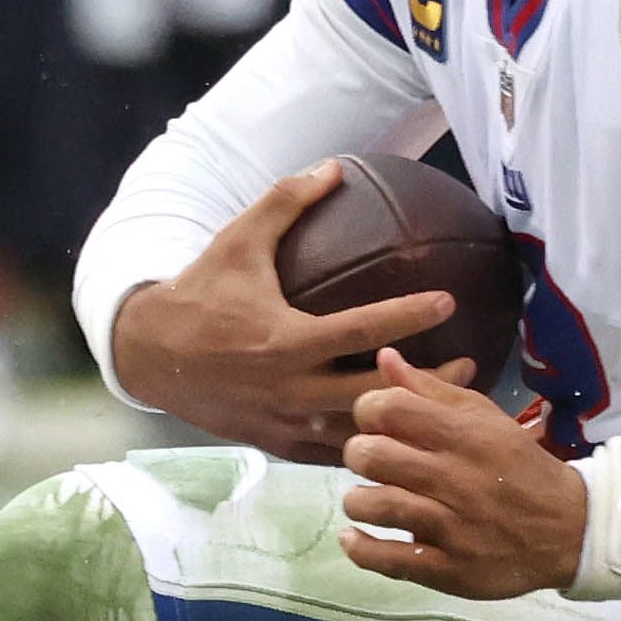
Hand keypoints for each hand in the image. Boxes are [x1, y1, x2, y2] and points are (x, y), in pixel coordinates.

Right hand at [109, 163, 473, 460]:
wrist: (149, 355)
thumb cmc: (201, 293)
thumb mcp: (238, 241)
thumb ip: (285, 202)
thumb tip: (334, 166)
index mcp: (285, 340)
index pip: (362, 330)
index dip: (408, 316)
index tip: (449, 302)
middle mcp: (290, 388)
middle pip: (374, 393)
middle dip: (428, 384)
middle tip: (471, 365)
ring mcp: (284, 422)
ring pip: (360, 433)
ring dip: (406, 421)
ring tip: (450, 408)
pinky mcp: (278, 444)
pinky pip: (334, 454)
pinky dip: (371, 446)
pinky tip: (406, 436)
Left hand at [338, 351, 588, 594]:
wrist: (570, 530)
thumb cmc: (521, 467)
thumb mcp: (486, 420)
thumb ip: (432, 390)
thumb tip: (384, 358)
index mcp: (466, 436)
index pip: (390, 407)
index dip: (369, 409)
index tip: (377, 422)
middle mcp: (455, 478)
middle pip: (371, 455)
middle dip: (360, 454)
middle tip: (374, 463)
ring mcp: (451, 528)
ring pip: (374, 505)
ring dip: (359, 501)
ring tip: (370, 500)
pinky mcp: (448, 569)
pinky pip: (388, 559)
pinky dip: (360, 548)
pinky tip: (355, 538)